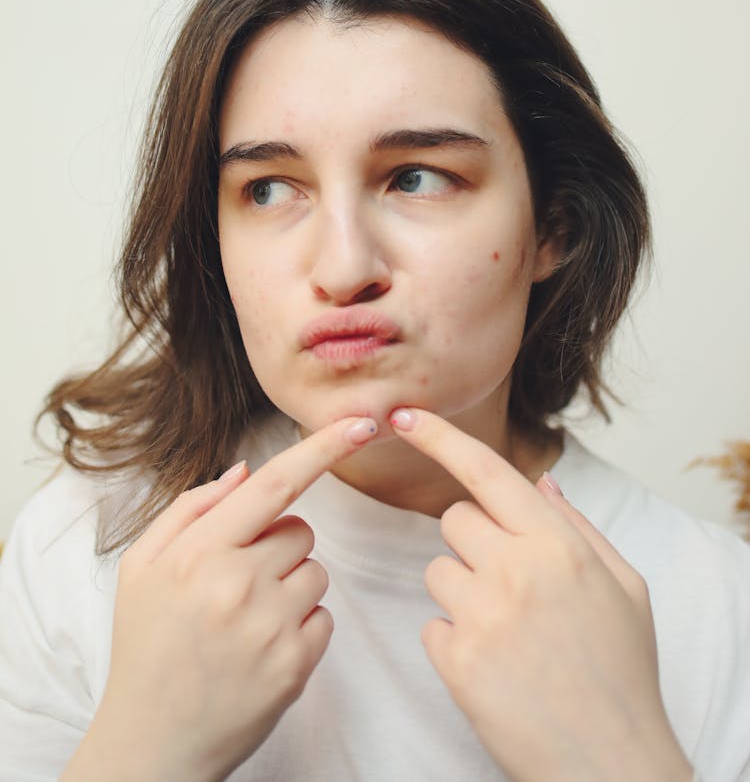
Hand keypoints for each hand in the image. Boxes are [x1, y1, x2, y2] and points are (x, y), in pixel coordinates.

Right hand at [62, 415, 377, 781]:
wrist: (152, 744)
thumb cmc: (147, 646)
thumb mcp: (142, 567)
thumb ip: (191, 510)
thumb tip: (244, 471)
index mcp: (200, 552)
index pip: (275, 484)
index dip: (322, 448)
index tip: (360, 422)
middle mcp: (239, 584)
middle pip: (300, 531)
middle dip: (278, 546)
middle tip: (237, 584)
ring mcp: (271, 627)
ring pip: (317, 573)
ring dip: (291, 587)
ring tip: (246, 620)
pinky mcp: (296, 665)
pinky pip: (323, 617)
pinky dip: (300, 627)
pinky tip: (261, 648)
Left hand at [390, 408, 692, 781]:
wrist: (613, 764)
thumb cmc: (622, 673)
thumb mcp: (625, 587)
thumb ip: (578, 527)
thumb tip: (541, 483)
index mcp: (558, 544)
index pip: (486, 470)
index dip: (440, 437)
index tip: (403, 414)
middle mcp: (516, 569)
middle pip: (454, 520)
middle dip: (473, 543)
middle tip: (510, 585)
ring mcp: (482, 615)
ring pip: (438, 570)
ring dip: (462, 592)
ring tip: (508, 634)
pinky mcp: (456, 660)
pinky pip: (432, 624)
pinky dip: (455, 641)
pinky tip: (495, 667)